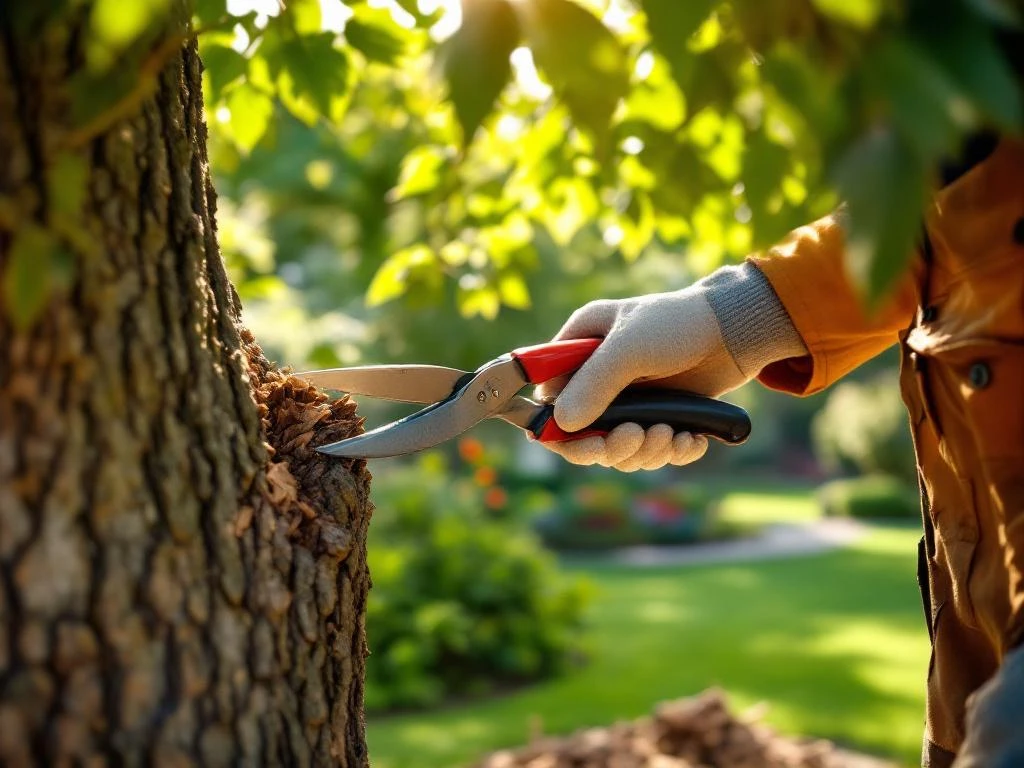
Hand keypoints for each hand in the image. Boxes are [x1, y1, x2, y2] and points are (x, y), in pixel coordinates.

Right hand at [535, 285, 749, 471]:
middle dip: (611, 444)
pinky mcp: (660, 414)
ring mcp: (630, 397)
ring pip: (620, 447)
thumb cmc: (676, 324)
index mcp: (580, 347)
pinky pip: (653, 449)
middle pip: (583, 433)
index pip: (549, 397)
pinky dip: (672, 451)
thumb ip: (592, 384)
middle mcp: (599, 375)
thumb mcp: (628, 347)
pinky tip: (692, 440)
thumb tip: (561, 424)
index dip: (557, 427)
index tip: (587, 444)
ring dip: (645, 450)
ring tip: (671, 434)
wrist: (737, 328)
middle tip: (637, 437)